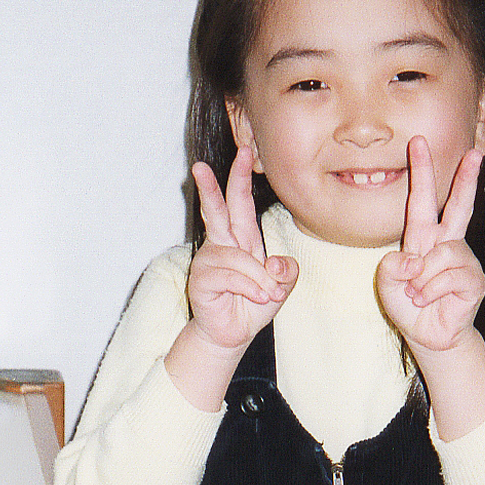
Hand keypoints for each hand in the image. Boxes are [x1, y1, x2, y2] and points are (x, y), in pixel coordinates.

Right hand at [186, 146, 297, 355]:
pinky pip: (232, 276)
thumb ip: (286, 273)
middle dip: (212, 188)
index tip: (244, 150)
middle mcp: (222, 245)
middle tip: (199, 166)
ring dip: (260, 279)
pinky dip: (250, 289)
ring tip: (267, 295)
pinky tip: (256, 299)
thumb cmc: (252, 306)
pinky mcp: (202, 279)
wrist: (232, 334)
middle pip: (218, 211)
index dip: (241, 178)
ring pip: (240, 258)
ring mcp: (209, 261)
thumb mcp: (279, 288)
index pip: (240, 204)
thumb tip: (277, 263)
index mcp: (241, 239)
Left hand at [375, 137, 484, 355]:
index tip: (417, 142)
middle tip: (474, 153)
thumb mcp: (387, 286)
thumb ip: (391, 269)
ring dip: (423, 279)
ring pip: (442, 254)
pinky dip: (432, 290)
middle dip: (466, 179)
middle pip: (458, 205)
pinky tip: (429, 300)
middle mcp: (446, 243)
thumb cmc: (408, 305)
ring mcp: (463, 260)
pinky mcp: (474, 279)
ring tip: (418, 294)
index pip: (422, 199)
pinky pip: (450, 275)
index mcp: (423, 237)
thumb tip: (415, 260)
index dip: (421, 171)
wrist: (428, 336)